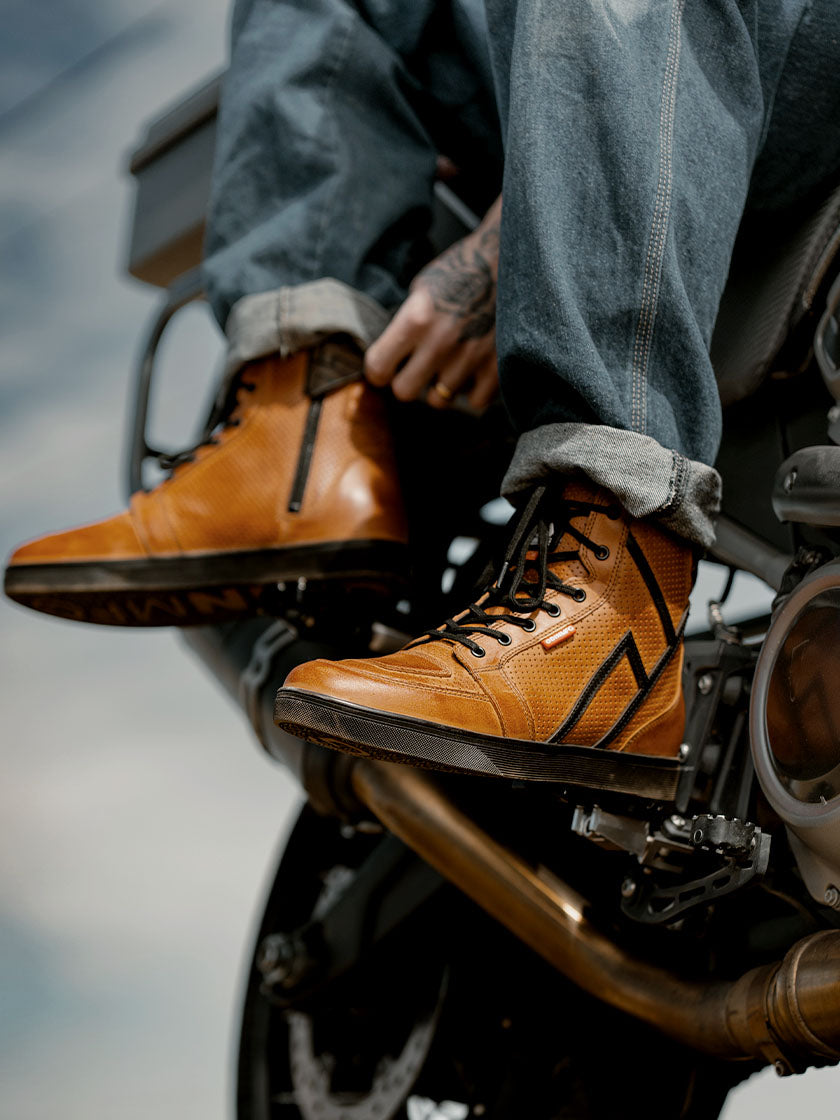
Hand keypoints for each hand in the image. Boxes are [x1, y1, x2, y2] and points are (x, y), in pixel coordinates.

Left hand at [364, 195, 501, 411]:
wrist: (511, 260)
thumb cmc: (462, 271)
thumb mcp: (422, 290)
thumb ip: (406, 326)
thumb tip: (391, 359)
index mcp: (416, 319)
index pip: (377, 367)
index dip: (378, 371)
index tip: (385, 368)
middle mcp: (440, 343)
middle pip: (404, 392)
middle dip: (407, 382)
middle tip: (417, 370)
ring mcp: (470, 358)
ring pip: (439, 400)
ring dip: (441, 386)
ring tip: (450, 365)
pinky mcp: (497, 368)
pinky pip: (473, 402)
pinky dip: (471, 391)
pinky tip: (472, 372)